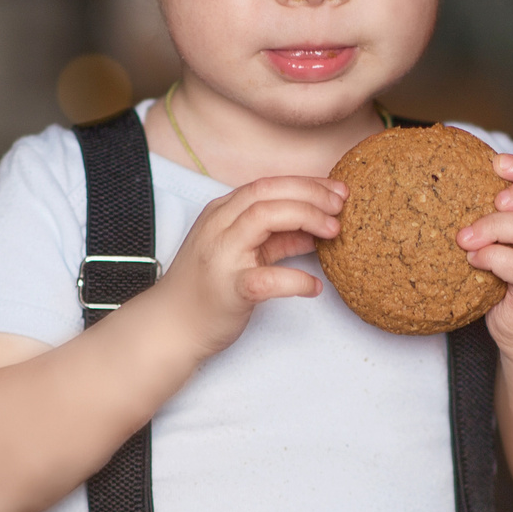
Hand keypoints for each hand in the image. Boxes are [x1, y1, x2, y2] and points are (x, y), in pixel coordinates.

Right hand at [147, 175, 345, 358]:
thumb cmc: (208, 289)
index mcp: (222, 213)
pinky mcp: (228, 289)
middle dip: (311, 194)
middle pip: (268, 193)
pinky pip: (267, 278)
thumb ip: (278, 239)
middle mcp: (218, 227)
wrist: (171, 327)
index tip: (337, 191)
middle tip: (341, 207)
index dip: (307, 184)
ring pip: (263, 217)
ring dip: (306, 219)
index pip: (268, 184)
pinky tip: (314, 286)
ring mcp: (221, 256)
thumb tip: (315, 231)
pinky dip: (296, 279)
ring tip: (333, 232)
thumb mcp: (243, 253)